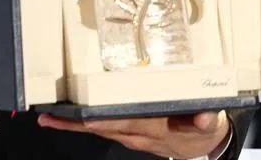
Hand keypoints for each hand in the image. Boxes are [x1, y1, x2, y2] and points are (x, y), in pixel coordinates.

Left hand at [38, 110, 230, 157]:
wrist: (206, 142)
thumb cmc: (204, 125)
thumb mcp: (211, 122)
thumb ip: (206, 119)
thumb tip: (204, 117)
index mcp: (156, 128)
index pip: (126, 123)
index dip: (106, 121)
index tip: (85, 117)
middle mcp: (139, 135)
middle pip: (104, 129)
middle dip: (76, 125)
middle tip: (50, 118)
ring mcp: (133, 137)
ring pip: (100, 131)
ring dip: (74, 126)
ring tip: (50, 118)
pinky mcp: (130, 135)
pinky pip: (105, 130)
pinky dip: (85, 125)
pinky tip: (70, 119)